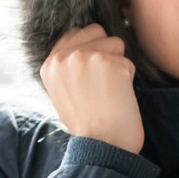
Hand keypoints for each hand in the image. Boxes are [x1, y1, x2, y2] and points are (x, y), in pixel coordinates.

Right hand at [40, 24, 144, 153]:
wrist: (102, 146)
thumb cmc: (88, 124)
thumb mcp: (63, 92)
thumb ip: (69, 66)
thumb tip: (87, 44)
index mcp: (49, 64)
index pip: (75, 33)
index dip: (90, 47)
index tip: (93, 72)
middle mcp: (64, 57)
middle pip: (96, 31)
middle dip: (105, 51)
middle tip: (102, 83)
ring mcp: (86, 58)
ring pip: (115, 43)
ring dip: (118, 65)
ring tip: (109, 91)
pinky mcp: (109, 63)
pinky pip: (128, 63)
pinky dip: (128, 80)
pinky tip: (118, 98)